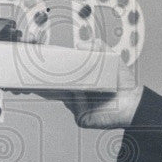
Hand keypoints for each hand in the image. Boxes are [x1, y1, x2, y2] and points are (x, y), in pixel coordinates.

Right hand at [4, 45, 142, 128]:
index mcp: (77, 81)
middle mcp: (73, 94)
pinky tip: (81, 92)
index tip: (36, 59)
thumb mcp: (111, 59)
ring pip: (62, 97)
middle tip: (28, 72)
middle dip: (38, 80)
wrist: (133, 102)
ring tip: (44, 79)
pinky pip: (75, 107)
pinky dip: (77, 99)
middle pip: (52, 87)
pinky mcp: (81, 118)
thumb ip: (98, 48)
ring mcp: (76, 106)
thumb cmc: (122, 83)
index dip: (45, 68)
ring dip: (54, 88)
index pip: (57, 73)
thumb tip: (82, 43)